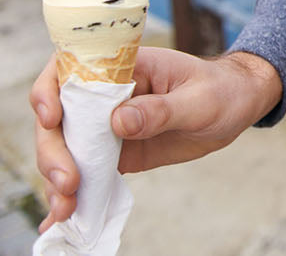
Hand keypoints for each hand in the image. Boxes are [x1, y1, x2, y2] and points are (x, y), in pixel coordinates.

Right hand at [30, 48, 281, 231]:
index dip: (48, 91)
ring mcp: (105, 124)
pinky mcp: (114, 152)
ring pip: (65, 149)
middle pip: (58, 119)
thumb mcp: (200, 99)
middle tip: (68, 183)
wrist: (237, 106)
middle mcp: (104, 94)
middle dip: (53, 151)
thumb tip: (118, 122)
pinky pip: (85, 171)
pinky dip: (72, 195)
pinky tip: (62, 218)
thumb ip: (161, 110)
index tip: (52, 119)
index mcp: (122, 66)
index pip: (68, 70)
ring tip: (65, 209)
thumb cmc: (221, 90)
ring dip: (57, 179)